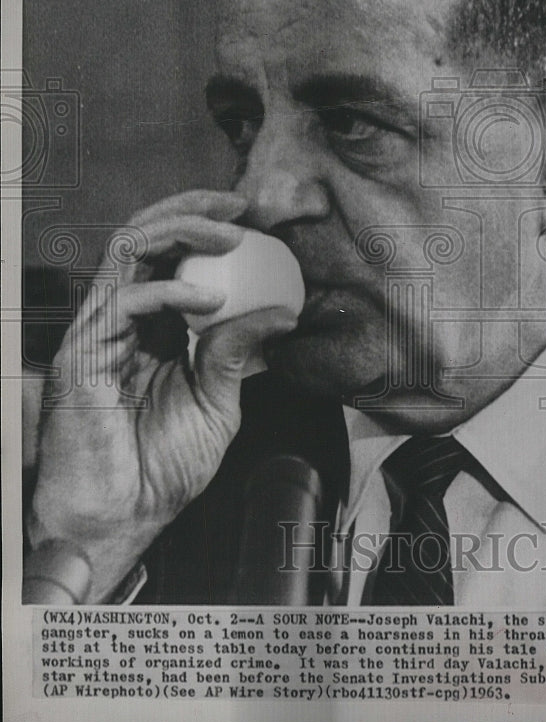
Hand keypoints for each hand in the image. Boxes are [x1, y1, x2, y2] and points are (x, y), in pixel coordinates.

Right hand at [27, 190, 257, 601]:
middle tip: (237, 205)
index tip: (249, 218)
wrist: (122, 515)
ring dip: (180, 231)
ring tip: (228, 236)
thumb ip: (239, 351)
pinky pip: (123, 298)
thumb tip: (283, 312)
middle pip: (144, 236)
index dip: (204, 227)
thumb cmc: (162, 467)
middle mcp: (125, 320)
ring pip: (127, 248)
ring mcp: (102, 330)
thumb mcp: (218, 400)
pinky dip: (169, 289)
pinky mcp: (85, 349)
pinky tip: (209, 301)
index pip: (170, 256)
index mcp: (154, 328)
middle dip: (191, 210)